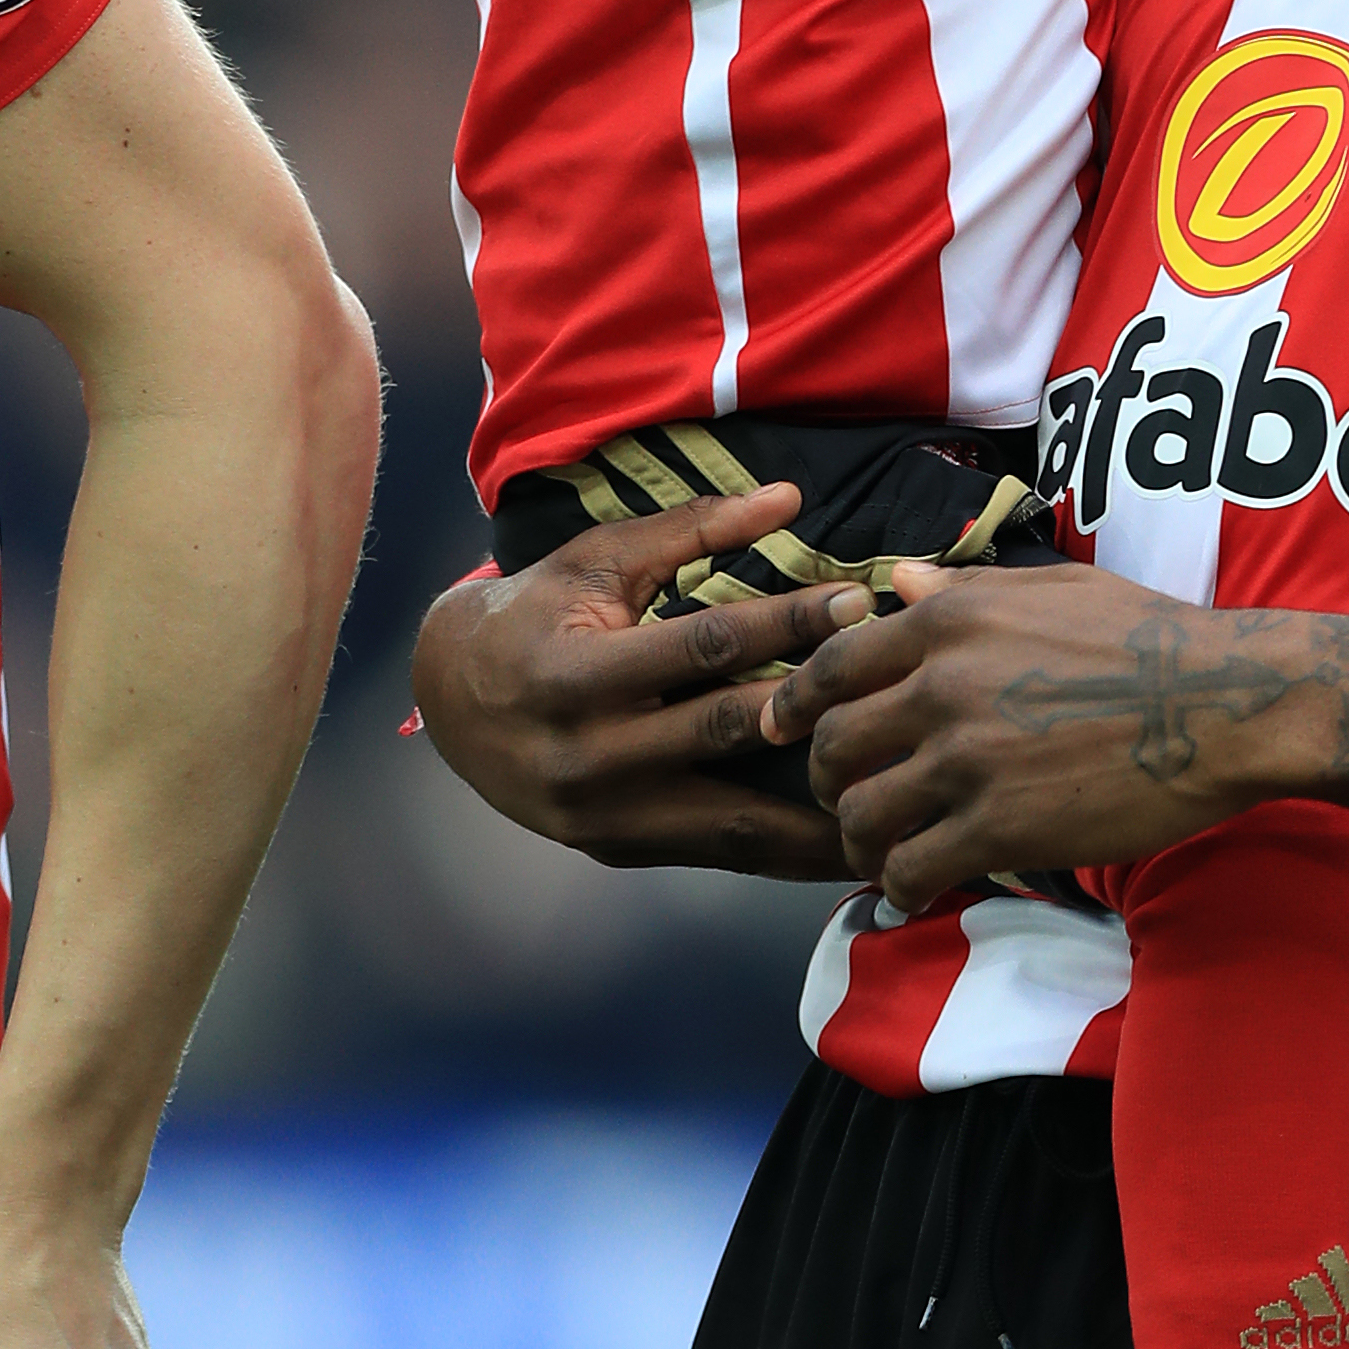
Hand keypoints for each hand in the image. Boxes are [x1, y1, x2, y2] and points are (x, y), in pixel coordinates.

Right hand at [410, 486, 857, 875]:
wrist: (451, 698)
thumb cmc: (534, 613)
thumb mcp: (598, 560)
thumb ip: (692, 528)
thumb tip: (788, 496)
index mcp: (575, 675)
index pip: (703, 647)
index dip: (785, 623)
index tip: (857, 604)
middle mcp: (587, 756)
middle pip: (726, 733)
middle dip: (817, 710)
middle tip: (898, 693)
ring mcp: (602, 815)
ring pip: (733, 822)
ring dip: (818, 818)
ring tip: (898, 801)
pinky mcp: (618, 848)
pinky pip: (717, 852)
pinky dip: (783, 850)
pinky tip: (843, 844)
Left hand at [767, 560, 1306, 904]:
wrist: (1224, 704)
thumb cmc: (1150, 638)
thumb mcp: (1051, 589)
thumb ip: (964, 589)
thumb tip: (897, 580)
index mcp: (949, 623)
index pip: (833, 665)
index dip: (797, 705)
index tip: (787, 732)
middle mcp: (941, 687)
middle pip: (833, 747)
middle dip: (828, 783)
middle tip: (849, 802)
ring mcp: (966, 761)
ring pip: (860, 816)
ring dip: (861, 842)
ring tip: (883, 853)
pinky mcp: (998, 828)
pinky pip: (911, 869)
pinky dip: (903, 887)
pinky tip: (920, 889)